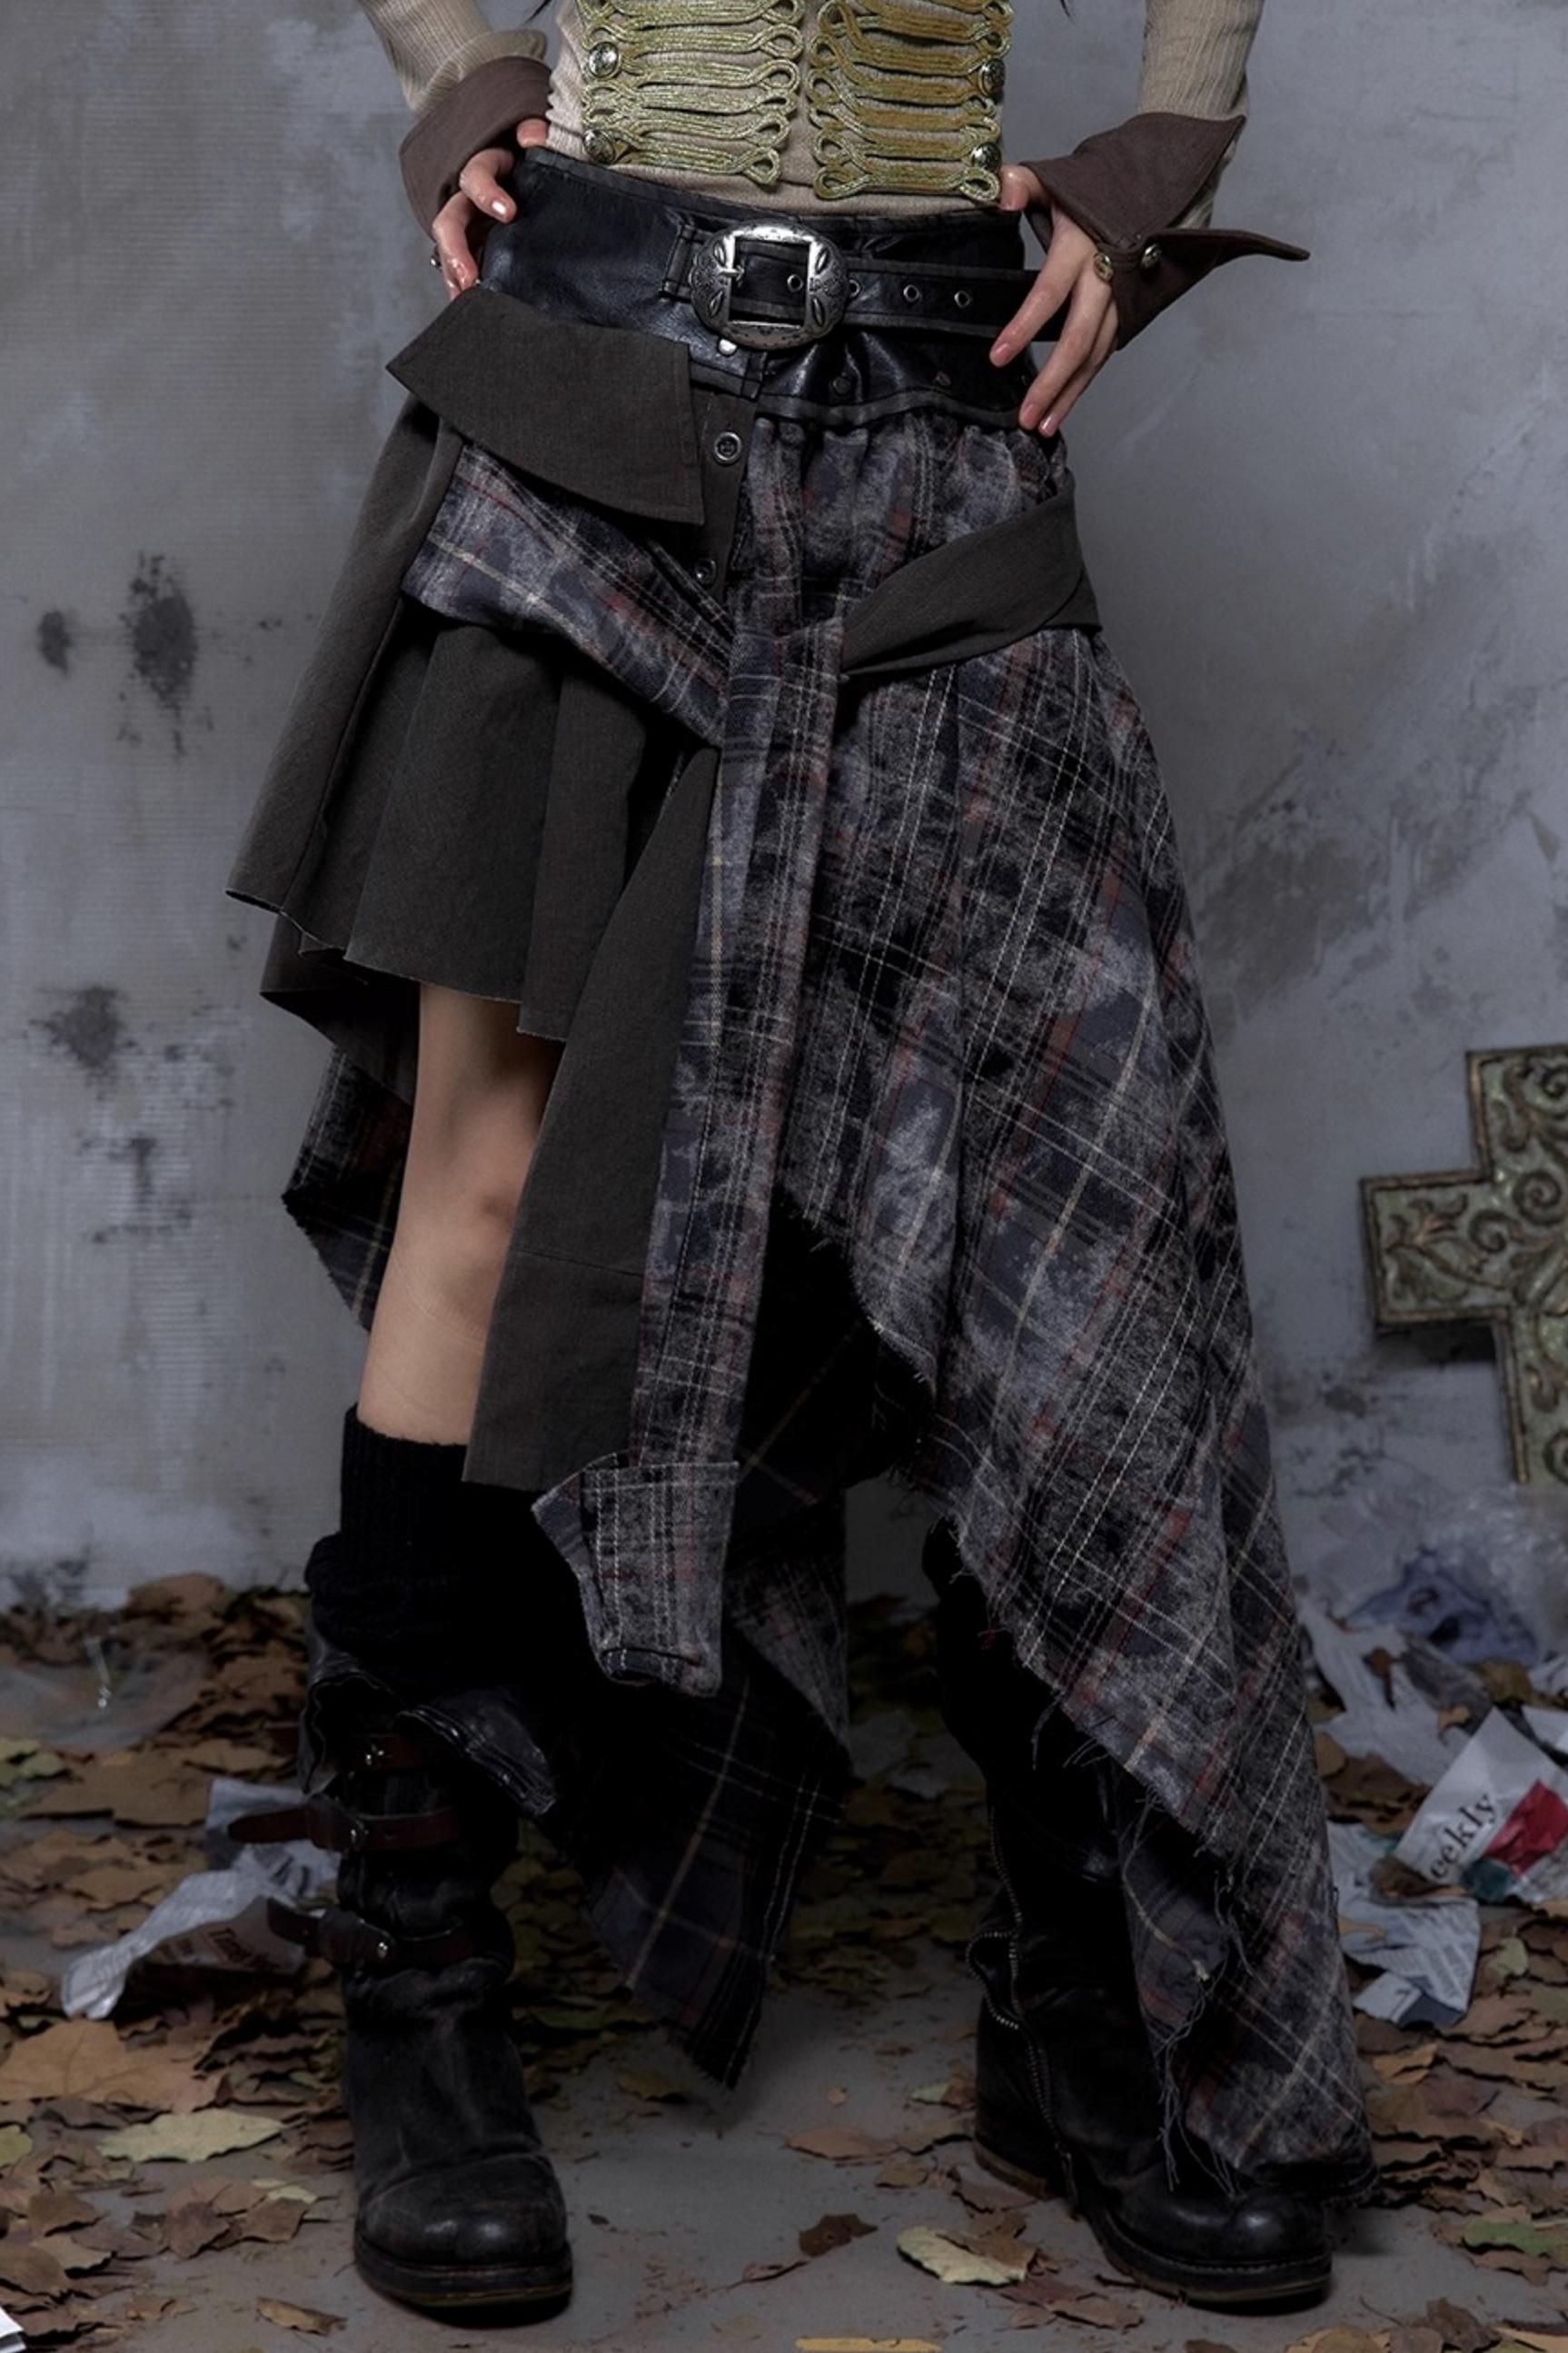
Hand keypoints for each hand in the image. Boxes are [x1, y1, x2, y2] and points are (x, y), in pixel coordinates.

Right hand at [431, 116, 550, 298]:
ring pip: (451, 248)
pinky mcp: (481, 247)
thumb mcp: (545, 142)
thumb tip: (530, 135)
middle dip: (456, 248)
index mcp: (490, 167)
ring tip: (462, 296)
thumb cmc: (546, 161)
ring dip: (453, 271)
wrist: (551, 179)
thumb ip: (541, 135)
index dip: (487, 192)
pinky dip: (460, 285)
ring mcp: (474, 225)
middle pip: (451, 219)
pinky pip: (464, 267)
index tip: (508, 213)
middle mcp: (474, 198)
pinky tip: (463, 303)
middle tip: (468, 276)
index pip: (477, 175)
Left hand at [991, 163, 1118, 434]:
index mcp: (1081, 247)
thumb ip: (1022, 183)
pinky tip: (1063, 406)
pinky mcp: (1128, 312)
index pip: (1049, 293)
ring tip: (1042, 426)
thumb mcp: (1057, 178)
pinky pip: (1104, 353)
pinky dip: (1084, 382)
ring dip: (1070, 394)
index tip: (998, 357)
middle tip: (1026, 417)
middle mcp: (1106, 278)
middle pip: (1079, 340)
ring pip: (1096, 355)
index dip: (1024, 327)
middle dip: (1053, 382)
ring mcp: (1120, 299)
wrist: (1154, 186)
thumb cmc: (1095, 187)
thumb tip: (1000, 195)